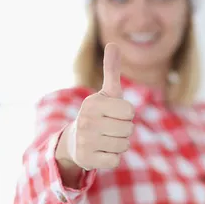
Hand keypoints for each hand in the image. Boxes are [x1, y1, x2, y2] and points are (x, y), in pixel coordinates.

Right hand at [58, 43, 134, 169]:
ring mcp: (86, 141)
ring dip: (119, 144)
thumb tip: (113, 43)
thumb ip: (111, 70)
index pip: (129, 112)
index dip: (126, 115)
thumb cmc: (98, 114)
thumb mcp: (106, 93)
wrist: (74, 141)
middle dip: (124, 131)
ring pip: (124, 146)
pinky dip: (113, 158)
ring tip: (106, 140)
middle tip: (109, 129)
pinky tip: (101, 152)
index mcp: (93, 103)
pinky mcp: (87, 160)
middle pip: (128, 130)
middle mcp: (86, 121)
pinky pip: (116, 160)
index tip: (113, 115)